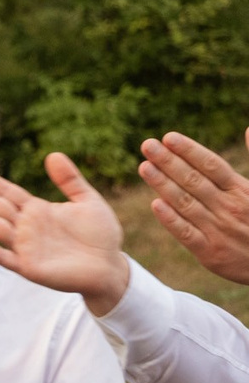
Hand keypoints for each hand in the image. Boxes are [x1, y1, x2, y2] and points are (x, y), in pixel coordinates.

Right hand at [0, 154, 128, 314]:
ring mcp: (25, 247)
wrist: (110, 266)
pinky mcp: (28, 267)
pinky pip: (4, 257)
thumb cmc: (101, 235)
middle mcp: (26, 227)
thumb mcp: (88, 201)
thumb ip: (70, 180)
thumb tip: (52, 154)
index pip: (7, 192)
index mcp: (37, 210)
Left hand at [140, 130, 248, 284]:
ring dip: (163, 184)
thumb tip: (248, 130)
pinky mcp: (209, 252)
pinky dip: (170, 219)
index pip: (212, 165)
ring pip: (185, 203)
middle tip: (147, 145)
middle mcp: (229, 208)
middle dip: (169, 161)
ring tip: (144, 167)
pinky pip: (186, 233)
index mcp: (242, 191)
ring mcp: (217, 230)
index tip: (169, 137)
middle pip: (194, 180)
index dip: (190, 150)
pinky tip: (155, 204)